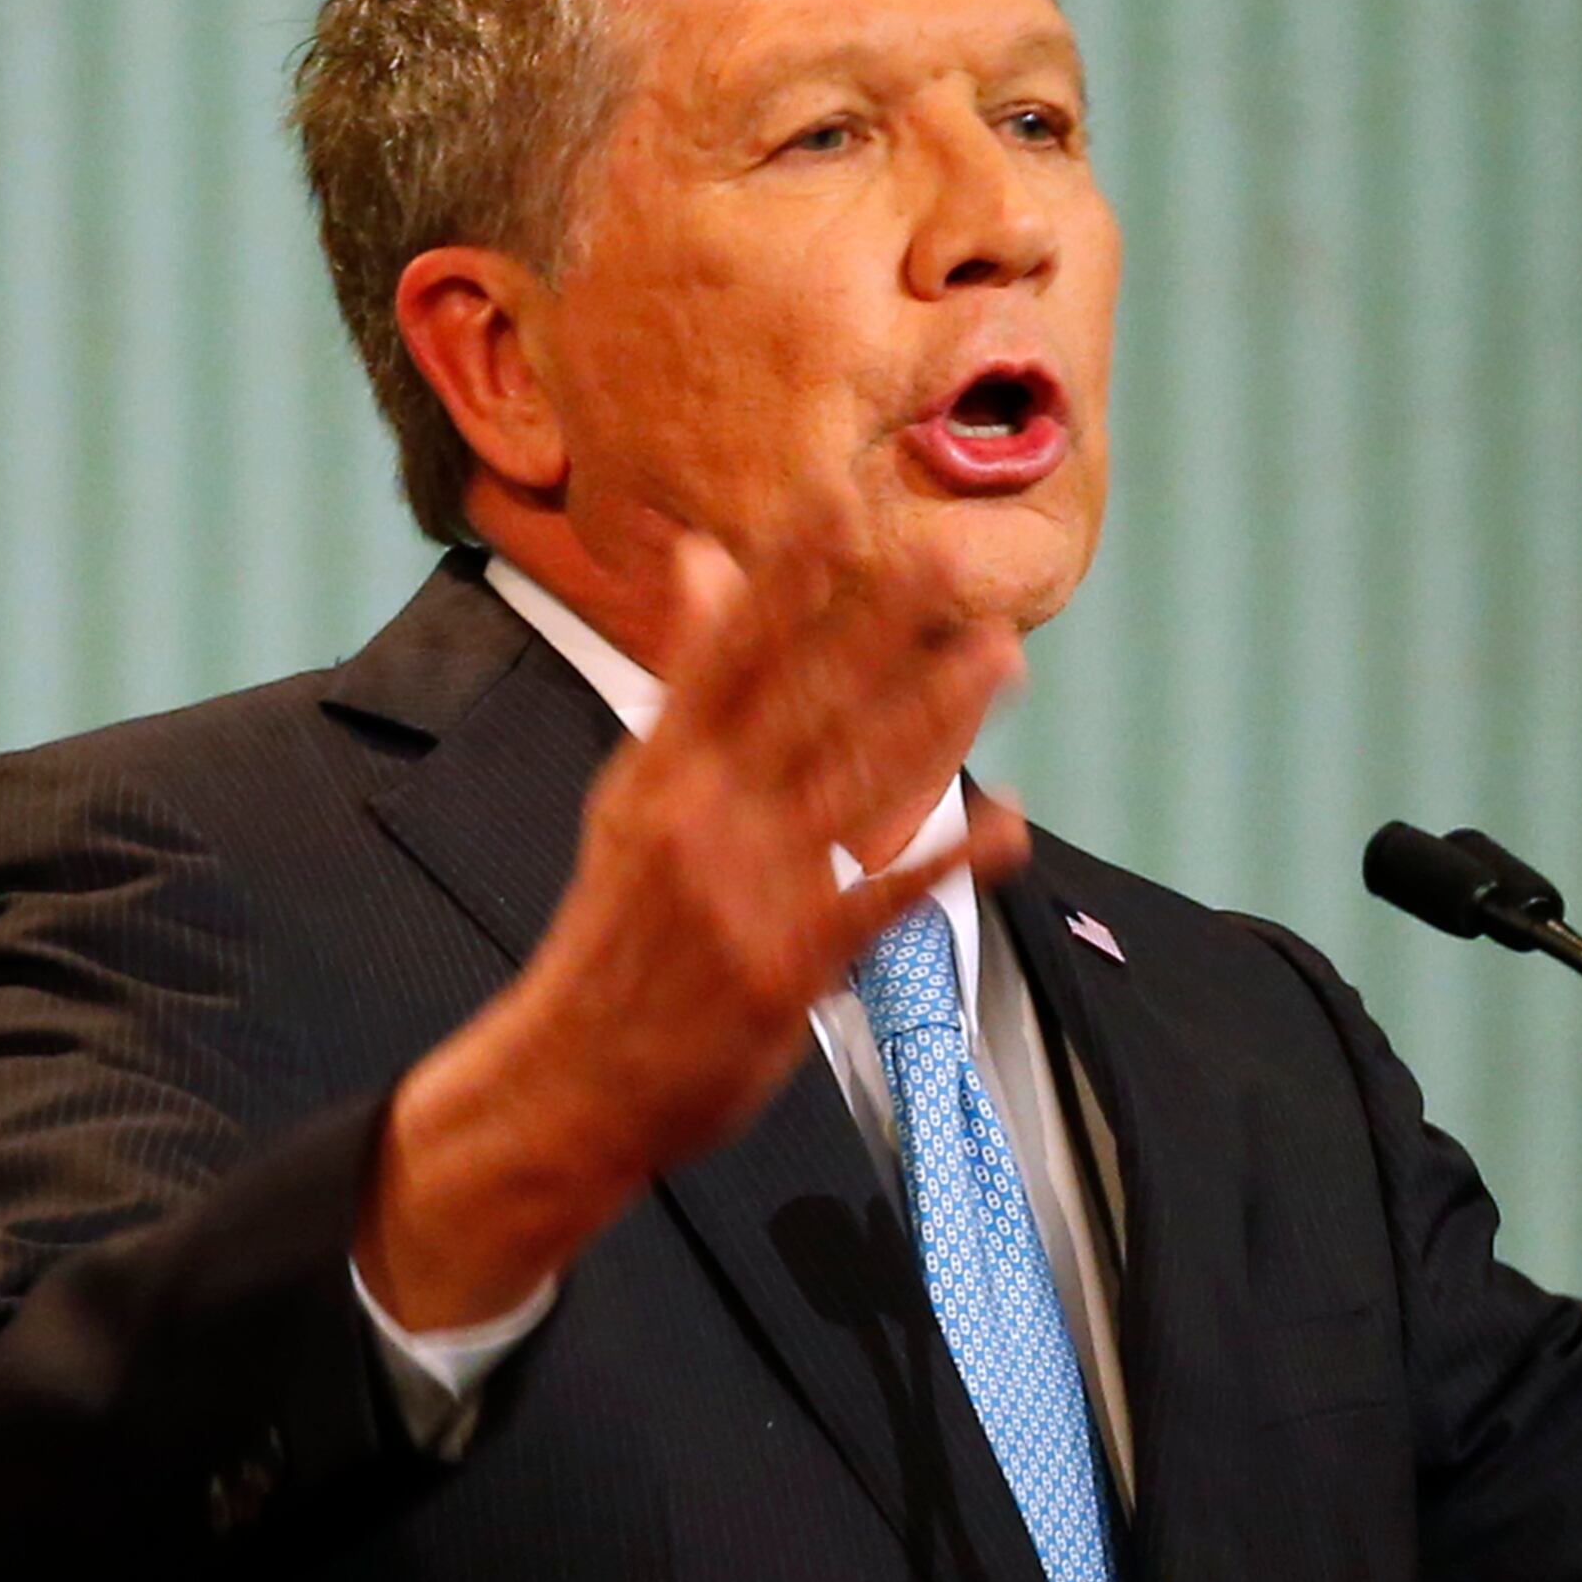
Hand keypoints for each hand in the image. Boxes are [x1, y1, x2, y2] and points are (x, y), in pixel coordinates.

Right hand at [357, 487, 1032, 1329]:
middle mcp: (703, 817)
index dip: (781, 579)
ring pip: (855, 782)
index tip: (832, 504)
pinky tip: (1007, 823)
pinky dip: (947, 859)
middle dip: (876, 627)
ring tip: (1002, 655)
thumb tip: (698, 561)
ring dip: (935, 716)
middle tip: (945, 554)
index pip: (725, 654)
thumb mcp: (632, 798)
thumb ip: (685, 682)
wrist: (574, 1078)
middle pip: (801, 704)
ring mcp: (749, 890)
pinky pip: (883, 898)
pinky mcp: (789, 964)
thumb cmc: (617, 933)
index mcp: (661, 772)